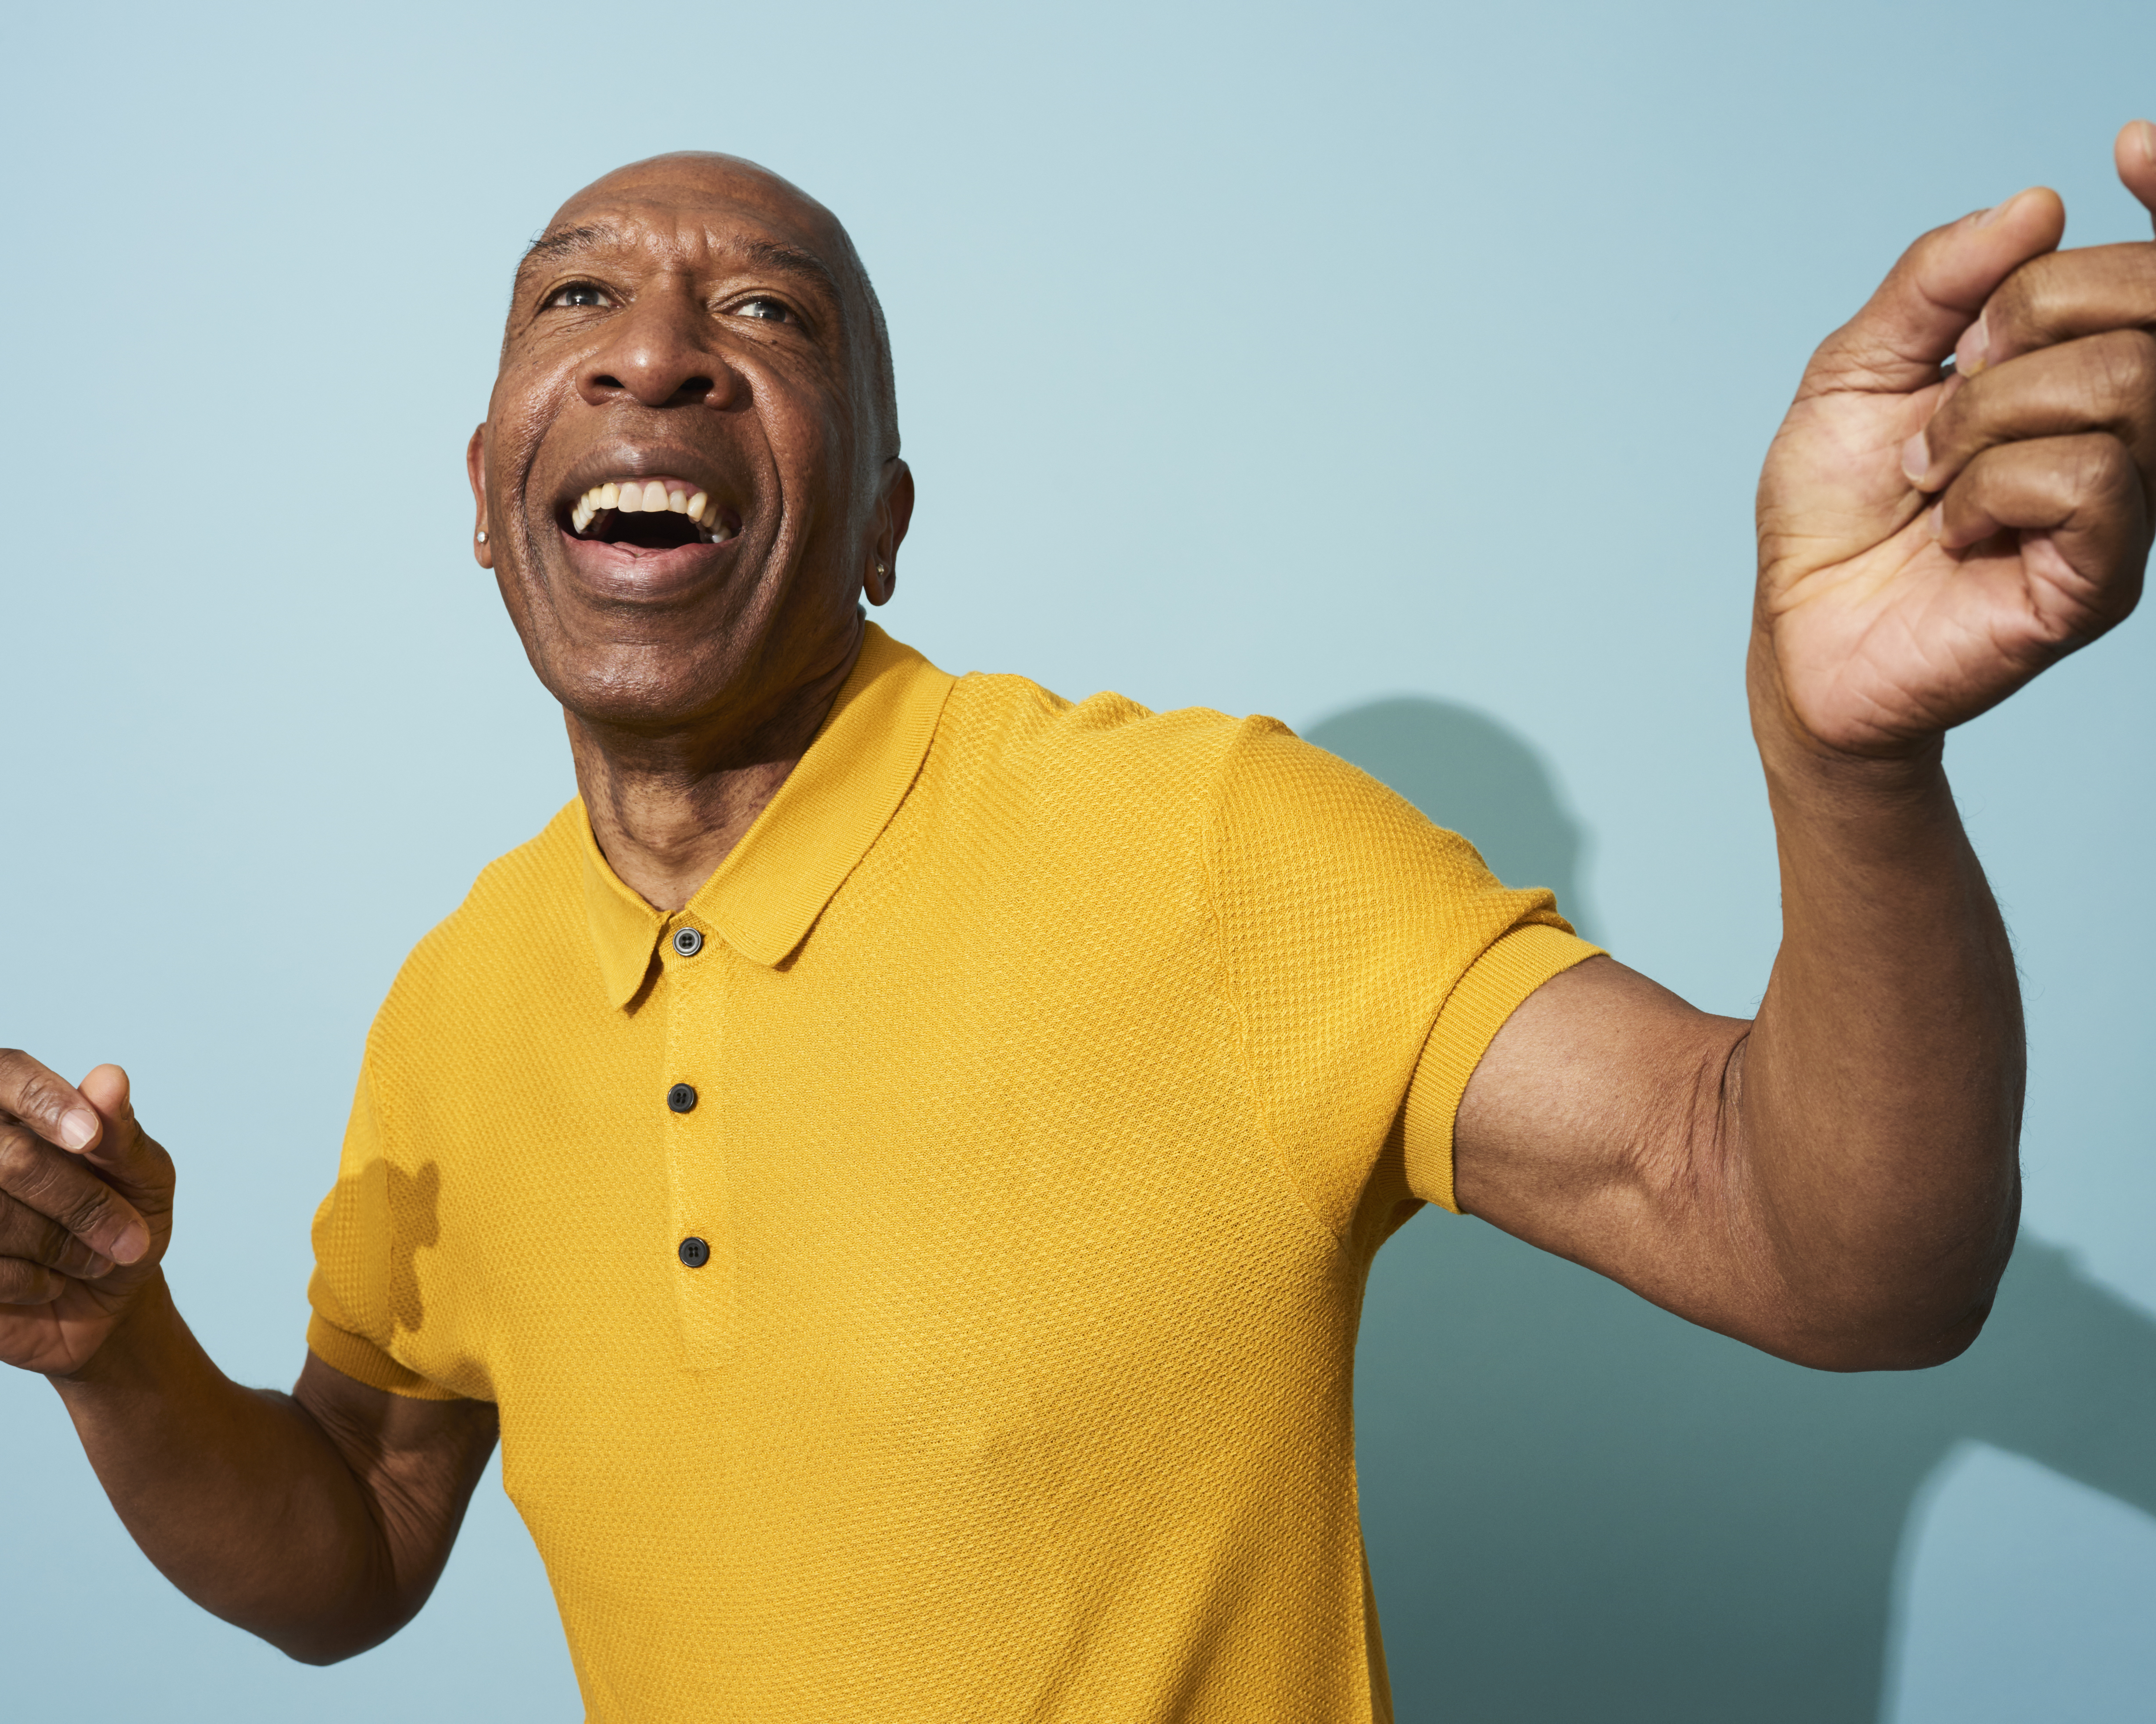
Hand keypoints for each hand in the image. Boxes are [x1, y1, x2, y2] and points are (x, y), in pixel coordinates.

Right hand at [0, 1054, 174, 1376]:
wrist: (102, 1303)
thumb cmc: (124, 1221)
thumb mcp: (143, 1178)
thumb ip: (122, 1132)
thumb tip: (109, 1078)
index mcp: (14, 1106)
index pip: (9, 1074)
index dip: (44, 1101)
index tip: (88, 1137)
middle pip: (13, 1157)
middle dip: (80, 1202)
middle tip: (129, 1239)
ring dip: (59, 1245)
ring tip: (93, 1261)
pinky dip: (29, 1280)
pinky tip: (49, 1282)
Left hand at [1754, 120, 2155, 758]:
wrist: (1799, 628)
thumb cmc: (1832, 509)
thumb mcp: (1855, 374)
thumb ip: (1933, 285)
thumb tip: (2035, 205)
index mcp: (2076, 367)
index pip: (2153, 275)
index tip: (2121, 151)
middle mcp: (2123, 429)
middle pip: (2141, 308)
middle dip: (2018, 327)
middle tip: (1942, 398)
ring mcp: (2126, 505)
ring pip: (2121, 385)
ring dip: (1985, 417)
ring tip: (1930, 473)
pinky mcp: (2104, 576)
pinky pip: (2091, 478)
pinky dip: (1993, 487)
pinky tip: (1953, 527)